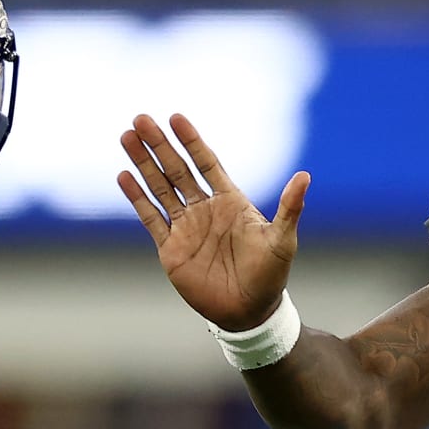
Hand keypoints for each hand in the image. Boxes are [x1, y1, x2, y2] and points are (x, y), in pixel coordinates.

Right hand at [118, 113, 310, 330]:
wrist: (249, 311)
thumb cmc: (271, 274)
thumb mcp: (282, 239)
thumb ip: (289, 208)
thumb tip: (305, 176)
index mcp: (230, 201)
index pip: (207, 163)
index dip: (191, 141)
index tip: (176, 118)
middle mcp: (205, 209)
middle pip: (177, 169)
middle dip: (159, 145)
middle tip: (141, 119)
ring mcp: (186, 227)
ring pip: (160, 188)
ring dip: (143, 163)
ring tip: (127, 137)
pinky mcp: (170, 248)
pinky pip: (150, 217)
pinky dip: (137, 197)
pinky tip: (124, 175)